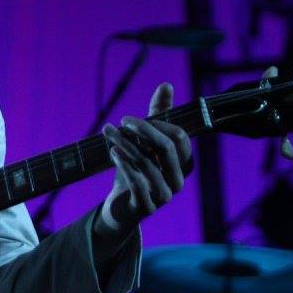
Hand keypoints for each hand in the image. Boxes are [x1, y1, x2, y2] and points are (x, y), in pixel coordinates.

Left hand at [97, 83, 192, 250]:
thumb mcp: (145, 142)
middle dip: (142, 130)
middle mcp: (178, 180)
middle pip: (165, 147)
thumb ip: (158, 115)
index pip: (179, 137)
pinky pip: (138, 182)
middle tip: (120, 121)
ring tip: (108, 133)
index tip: (129, 118)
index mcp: (184, 163)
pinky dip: (124, 164)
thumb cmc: (137, 170)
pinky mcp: (147, 207)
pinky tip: (113, 152)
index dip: (155, 124)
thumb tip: (166, 85)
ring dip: (125, 144)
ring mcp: (165, 196)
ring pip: (147, 162)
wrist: (121, 207)